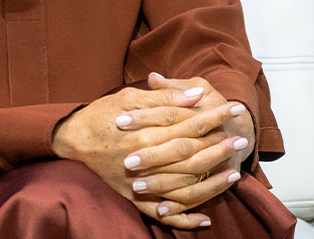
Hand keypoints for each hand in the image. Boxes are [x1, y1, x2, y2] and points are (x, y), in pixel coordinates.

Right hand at [51, 73, 253, 229]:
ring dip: (211, 180)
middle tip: (242, 139)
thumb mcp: (129, 96)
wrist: (71, 140)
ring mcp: (141, 181)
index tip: (232, 109)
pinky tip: (205, 218)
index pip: (186, 122)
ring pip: (183, 185)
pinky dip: (185, 218)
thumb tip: (194, 94)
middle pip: (189, 153)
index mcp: (145, 130)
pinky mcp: (134, 198)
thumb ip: (162, 96)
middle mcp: (145, 157)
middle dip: (218, 145)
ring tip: (233, 172)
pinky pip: (164, 213)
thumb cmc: (101, 114)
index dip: (211, 115)